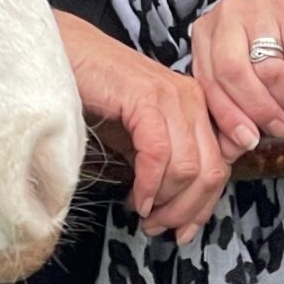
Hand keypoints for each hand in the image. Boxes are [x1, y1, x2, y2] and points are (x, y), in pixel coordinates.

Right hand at [54, 11, 230, 245]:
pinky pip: (159, 154)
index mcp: (195, 107)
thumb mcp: (136, 133)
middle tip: (158, 228)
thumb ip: (159, 161)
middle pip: (210, 171)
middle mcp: (191, 99)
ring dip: (166, 203)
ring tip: (143, 214)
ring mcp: (171, 96)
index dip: (204, 206)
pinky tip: (137, 197)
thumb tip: (168, 204)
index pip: (218, 166)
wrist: (64, 52)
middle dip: (186, 211)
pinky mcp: (146, 98)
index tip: (183, 231)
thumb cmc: (95, 91)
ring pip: (188, 168)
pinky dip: (150, 184)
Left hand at [188, 0, 283, 158]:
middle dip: (259, 110)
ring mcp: (258, 7)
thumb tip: (232, 148)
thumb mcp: (246, 80)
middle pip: (233, 74)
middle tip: (279, 129)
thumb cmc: (275, 57)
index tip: (248, 141)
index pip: (209, 82)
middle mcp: (226, 15)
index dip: (229, 117)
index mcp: (206, 34)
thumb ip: (235, 108)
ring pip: (268, 70)